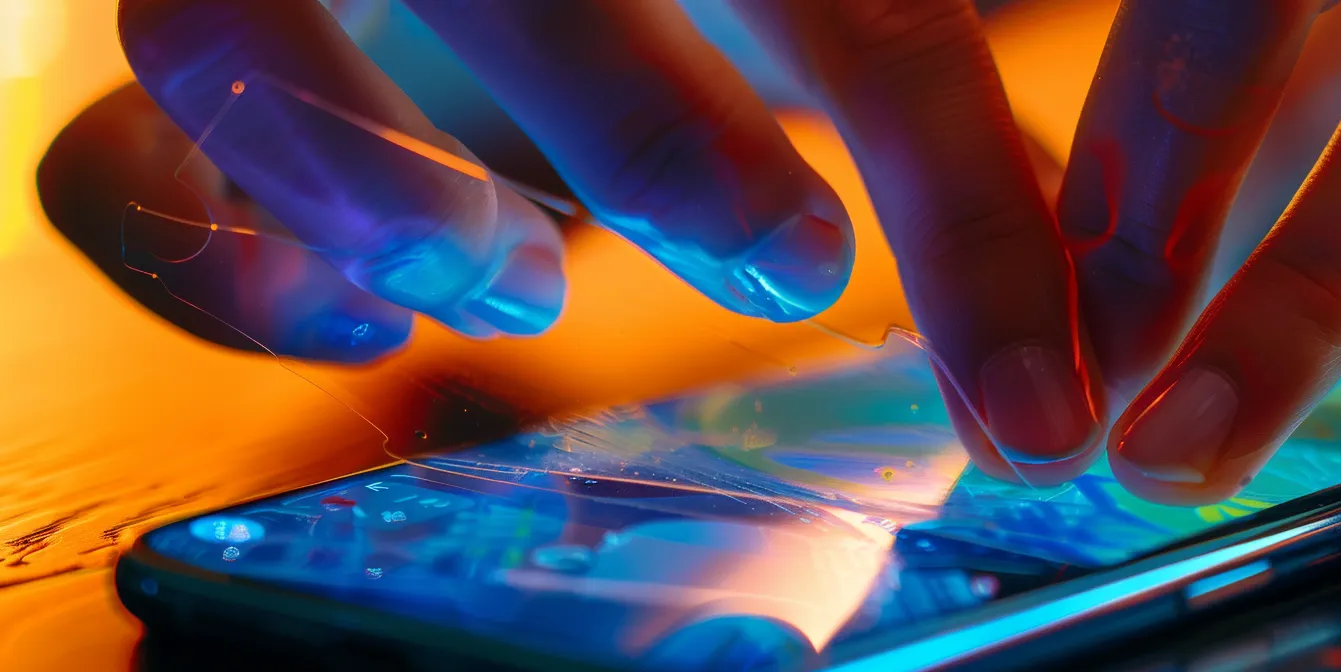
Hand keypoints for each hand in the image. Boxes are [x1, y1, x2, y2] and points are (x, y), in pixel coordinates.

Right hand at [112, 0, 1101, 475]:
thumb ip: (907, 93)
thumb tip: (1073, 264)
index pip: (866, 20)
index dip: (968, 229)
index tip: (1030, 404)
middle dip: (668, 146)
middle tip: (783, 265)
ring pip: (253, 40)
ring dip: (393, 191)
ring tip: (518, 281)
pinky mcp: (180, 16)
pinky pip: (135, 143)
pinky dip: (238, 254)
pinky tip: (358, 314)